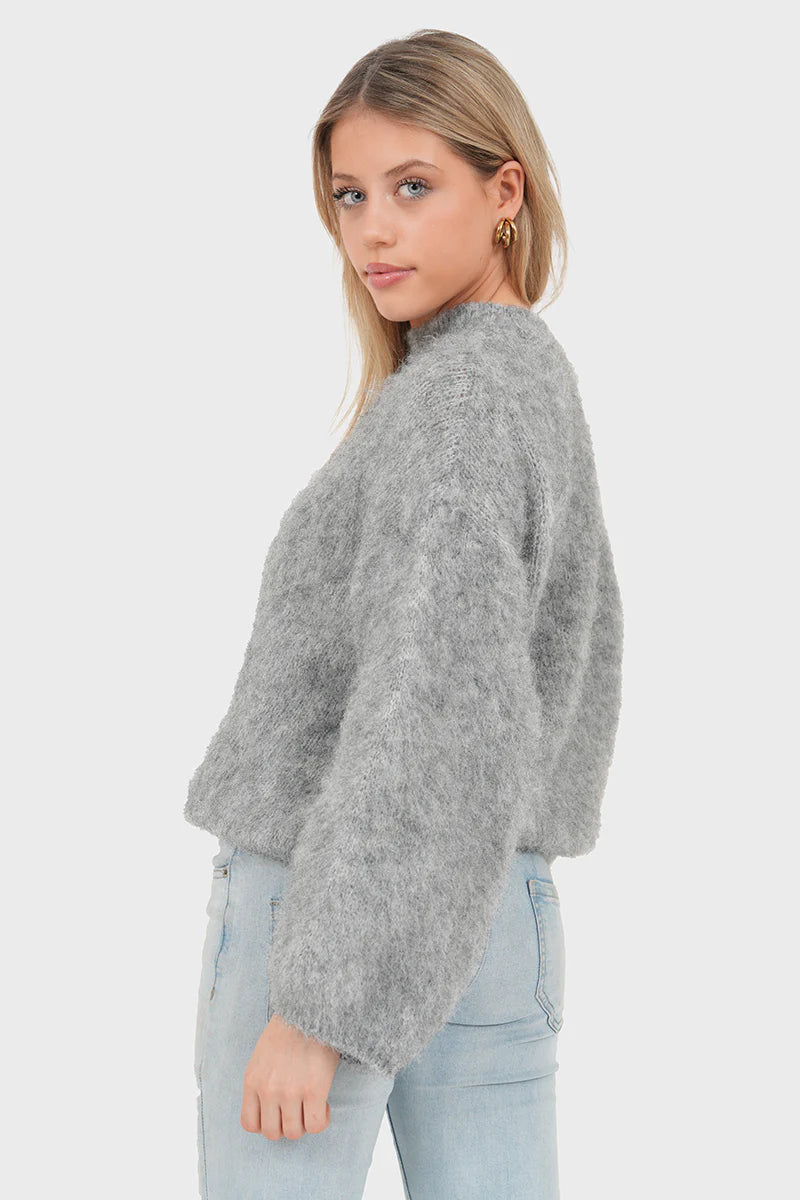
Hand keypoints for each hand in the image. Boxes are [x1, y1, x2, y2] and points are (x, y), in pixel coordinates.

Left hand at [241, 1013, 340, 1139]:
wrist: (310, 1008)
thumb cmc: (289, 1030)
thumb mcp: (261, 1056)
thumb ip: (261, 1081)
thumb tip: (269, 1108)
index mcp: (252, 1080)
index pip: (249, 1124)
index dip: (266, 1124)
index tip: (279, 1114)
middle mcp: (268, 1090)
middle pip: (272, 1132)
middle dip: (286, 1125)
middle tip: (298, 1110)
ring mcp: (290, 1091)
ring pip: (294, 1132)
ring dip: (305, 1124)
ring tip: (312, 1106)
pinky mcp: (314, 1090)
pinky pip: (315, 1125)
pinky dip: (322, 1121)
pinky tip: (324, 1105)